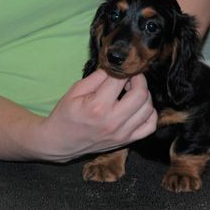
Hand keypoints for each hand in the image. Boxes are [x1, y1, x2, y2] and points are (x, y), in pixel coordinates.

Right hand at [37, 69, 156, 161]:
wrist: (60, 143)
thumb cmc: (66, 114)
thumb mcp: (75, 90)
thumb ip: (97, 77)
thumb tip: (116, 67)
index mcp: (98, 107)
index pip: (120, 80)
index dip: (122, 70)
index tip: (121, 68)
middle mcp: (113, 121)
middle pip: (141, 94)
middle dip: (139, 79)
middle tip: (130, 77)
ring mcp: (122, 134)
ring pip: (148, 109)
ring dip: (144, 95)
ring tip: (133, 91)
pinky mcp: (126, 141)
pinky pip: (150, 126)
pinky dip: (149, 114)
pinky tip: (139, 107)